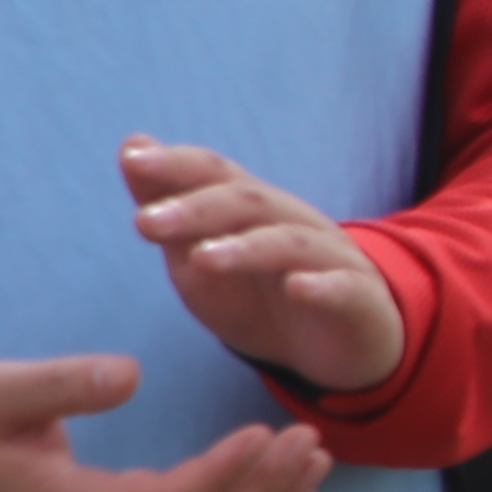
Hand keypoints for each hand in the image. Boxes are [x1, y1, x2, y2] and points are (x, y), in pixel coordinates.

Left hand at [121, 136, 406, 396]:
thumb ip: (168, 210)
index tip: (134, 161)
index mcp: (252, 210)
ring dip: (247, 247)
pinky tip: (299, 288)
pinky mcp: (360, 300)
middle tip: (147, 222)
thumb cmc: (258, 297)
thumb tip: (132, 146)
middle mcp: (293, 223)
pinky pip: (345, 288)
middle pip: (249, 202)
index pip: (216, 172)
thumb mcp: (198, 258)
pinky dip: (323, 286)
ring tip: (204, 260)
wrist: (334, 345)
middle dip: (197, 207)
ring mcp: (331, 259)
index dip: (178, 163)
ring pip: (290, 243)